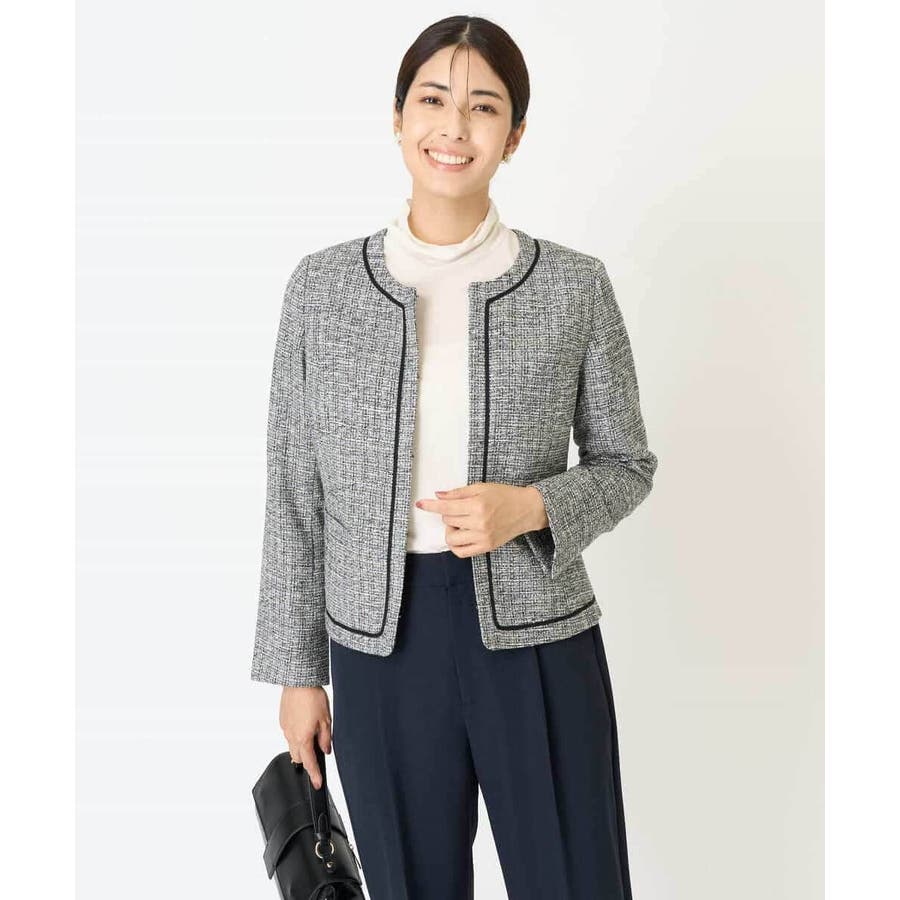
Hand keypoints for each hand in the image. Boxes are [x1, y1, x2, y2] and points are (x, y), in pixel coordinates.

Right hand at [280, 685, 331, 789]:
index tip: (317, 784)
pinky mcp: (282, 721)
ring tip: (312, 736)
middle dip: (307, 761)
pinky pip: (289, 734)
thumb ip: (326, 738)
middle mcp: (291, 736)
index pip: (310, 763)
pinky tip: (304, 725)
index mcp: (303, 738)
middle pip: (299, 758)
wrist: (298, 682)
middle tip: (318, 757)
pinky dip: (296, 736)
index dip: (314, 775)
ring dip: (301, 748)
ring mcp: (285, 728)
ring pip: (292, 746)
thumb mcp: (326, 719)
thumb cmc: (312, 697)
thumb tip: (326, 750)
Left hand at [415, 481, 548, 557]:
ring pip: (451, 537)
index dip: (430, 505)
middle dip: (448, 513)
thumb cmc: (505, 496)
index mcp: (477, 505)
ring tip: (460, 523)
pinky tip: (460, 535)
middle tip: (459, 508)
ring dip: (450, 529)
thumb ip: (459, 493)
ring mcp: (482, 537)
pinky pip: (462, 552)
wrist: (527, 510)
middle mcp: (479, 523)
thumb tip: (439, 495)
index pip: (446, 507)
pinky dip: (456, 544)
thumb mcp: (482, 488)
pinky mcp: (486, 547)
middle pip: (448, 520)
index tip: (420, 504)